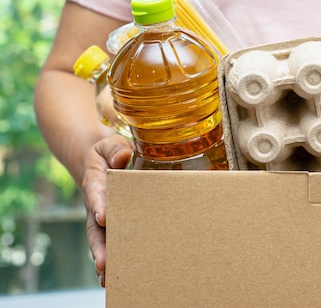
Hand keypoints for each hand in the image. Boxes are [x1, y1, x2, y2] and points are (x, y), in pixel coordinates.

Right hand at [81, 134, 132, 286]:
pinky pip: (110, 241)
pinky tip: (114, 277)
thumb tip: (123, 156)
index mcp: (97, 181)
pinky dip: (112, 258)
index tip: (103, 216)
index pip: (97, 193)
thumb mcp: (111, 144)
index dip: (100, 204)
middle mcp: (97, 204)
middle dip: (99, 245)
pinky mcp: (112, 224)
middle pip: (95, 228)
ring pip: (100, 240)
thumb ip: (116, 149)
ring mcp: (103, 216)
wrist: (103, 159)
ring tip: (107, 278)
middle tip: (103, 263)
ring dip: (104, 258)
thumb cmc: (111, 151)